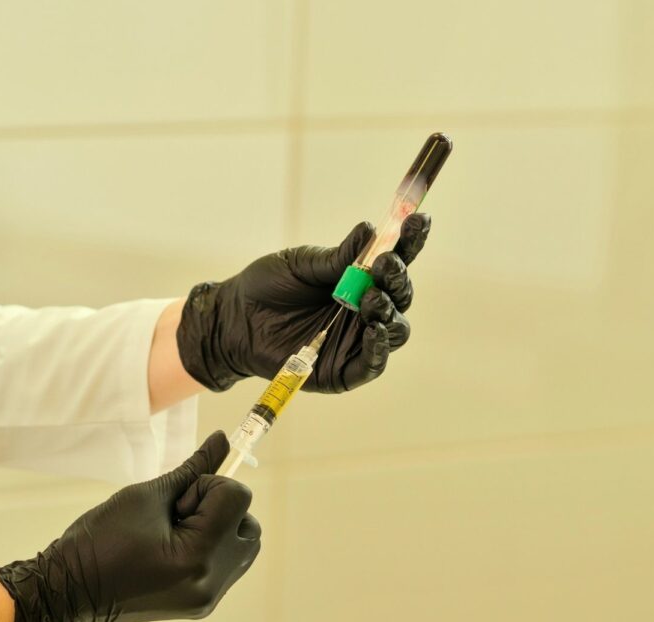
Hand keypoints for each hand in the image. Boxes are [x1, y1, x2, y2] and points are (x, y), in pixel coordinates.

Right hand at [0, 432, 259, 621]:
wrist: (67, 592)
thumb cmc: (98, 542)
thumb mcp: (146, 496)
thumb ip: (193, 468)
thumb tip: (222, 440)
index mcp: (198, 557)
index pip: (238, 498)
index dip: (206, 487)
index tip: (174, 502)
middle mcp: (211, 582)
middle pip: (249, 524)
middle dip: (220, 507)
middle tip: (177, 514)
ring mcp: (207, 597)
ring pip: (242, 544)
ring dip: (219, 526)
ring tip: (176, 531)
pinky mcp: (200, 602)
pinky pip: (227, 563)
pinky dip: (211, 545)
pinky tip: (175, 545)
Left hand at [177, 213, 431, 392]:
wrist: (234, 319)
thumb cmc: (267, 287)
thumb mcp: (301, 265)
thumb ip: (337, 257)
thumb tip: (371, 230)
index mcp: (358, 278)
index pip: (395, 260)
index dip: (410, 241)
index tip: (419, 220)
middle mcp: (365, 309)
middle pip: (401, 296)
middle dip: (399, 279)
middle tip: (385, 265)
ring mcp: (357, 339)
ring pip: (396, 329)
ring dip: (389, 311)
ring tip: (371, 299)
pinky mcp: (344, 370)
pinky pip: (373, 364)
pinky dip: (379, 348)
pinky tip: (374, 330)